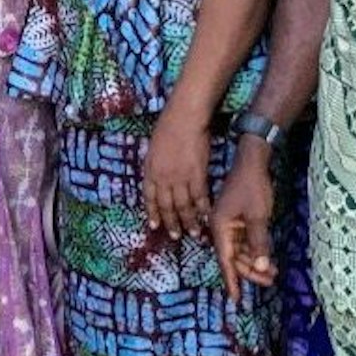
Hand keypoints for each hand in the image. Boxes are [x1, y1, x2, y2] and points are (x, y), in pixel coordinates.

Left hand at [143, 114, 211, 240]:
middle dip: (171, 223)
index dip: (152, 213)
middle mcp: (163, 178)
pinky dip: (203, 208)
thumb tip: (157, 178)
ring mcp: (180, 178)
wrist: (184, 118)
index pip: (149, 198)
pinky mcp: (197, 175)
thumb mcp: (153, 149)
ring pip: (184, 206)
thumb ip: (155, 166)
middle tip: (175, 236)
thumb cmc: (168, 128)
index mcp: (150, 170)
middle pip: (166, 206)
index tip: (155, 226)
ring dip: (189, 221)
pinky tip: (206, 216)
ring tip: (193, 233)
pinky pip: (200, 197)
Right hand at [210, 145, 277, 299]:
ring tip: (274, 274)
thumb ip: (258, 243)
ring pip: (241, 251)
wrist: (252, 162)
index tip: (237, 300)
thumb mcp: (258, 216)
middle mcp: (221, 228)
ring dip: (256, 263)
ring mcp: (230, 224)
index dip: (232, 281)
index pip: (226, 261)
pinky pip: (246, 242)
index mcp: (220, 228)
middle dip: (251, 272)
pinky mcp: (239, 220)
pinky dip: (257, 251)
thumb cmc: (252, 187)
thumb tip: (260, 268)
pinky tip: (269, 259)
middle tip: (271, 281)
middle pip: (234, 258)